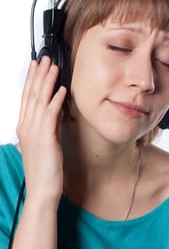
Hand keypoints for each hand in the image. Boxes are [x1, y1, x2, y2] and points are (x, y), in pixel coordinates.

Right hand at [16, 56, 66, 204]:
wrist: (42, 189)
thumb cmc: (43, 169)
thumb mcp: (43, 143)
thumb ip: (47, 126)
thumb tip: (55, 111)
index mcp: (25, 127)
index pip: (27, 97)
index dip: (31, 80)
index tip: (35, 66)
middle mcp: (27, 126)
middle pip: (32, 94)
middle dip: (38, 75)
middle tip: (44, 59)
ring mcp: (35, 131)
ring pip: (40, 100)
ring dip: (47, 82)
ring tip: (53, 67)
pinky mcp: (46, 137)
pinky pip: (51, 113)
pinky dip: (56, 100)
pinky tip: (62, 89)